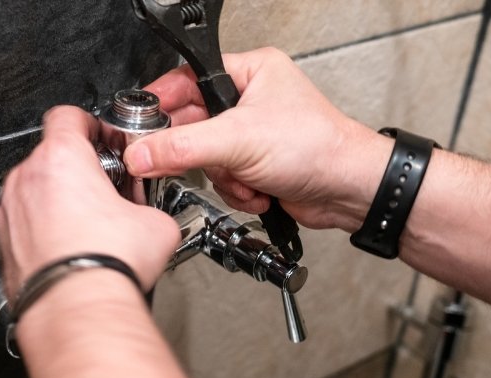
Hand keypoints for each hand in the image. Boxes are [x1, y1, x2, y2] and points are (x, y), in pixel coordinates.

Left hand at [0, 106, 179, 299]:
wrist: (76, 308)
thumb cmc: (105, 264)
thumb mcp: (155, 223)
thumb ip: (147, 204)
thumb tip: (149, 214)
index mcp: (62, 158)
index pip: (69, 115)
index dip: (90, 124)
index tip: (103, 141)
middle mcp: (28, 178)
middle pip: (52, 155)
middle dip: (79, 169)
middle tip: (104, 191)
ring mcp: (10, 210)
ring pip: (36, 189)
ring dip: (58, 198)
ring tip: (87, 225)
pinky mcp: (3, 241)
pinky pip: (24, 221)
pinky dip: (42, 227)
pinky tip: (68, 247)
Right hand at [123, 47, 387, 229]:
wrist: (348, 191)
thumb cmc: (319, 147)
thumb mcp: (239, 140)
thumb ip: (183, 146)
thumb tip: (142, 152)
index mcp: (249, 72)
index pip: (186, 81)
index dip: (163, 104)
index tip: (142, 125)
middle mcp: (248, 100)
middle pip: (191, 126)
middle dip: (203, 154)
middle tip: (199, 162)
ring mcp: (250, 135)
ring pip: (204, 158)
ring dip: (224, 177)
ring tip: (247, 176)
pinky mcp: (253, 165)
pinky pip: (221, 178)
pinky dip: (236, 191)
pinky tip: (258, 190)